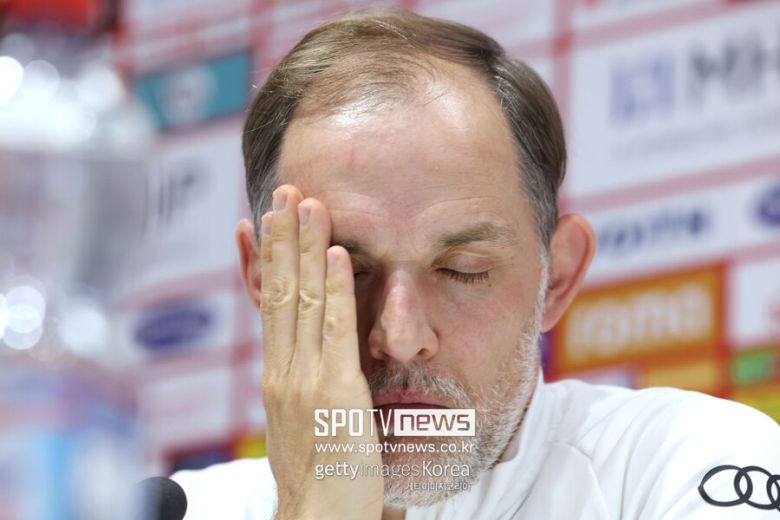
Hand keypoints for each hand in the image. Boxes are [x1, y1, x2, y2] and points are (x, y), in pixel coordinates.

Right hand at [259, 185, 383, 519]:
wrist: (318, 519)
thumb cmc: (317, 475)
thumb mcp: (299, 421)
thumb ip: (302, 382)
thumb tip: (304, 355)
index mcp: (276, 376)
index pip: (268, 304)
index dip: (267, 260)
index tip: (265, 221)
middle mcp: (283, 370)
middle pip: (280, 291)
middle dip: (283, 239)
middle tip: (285, 192)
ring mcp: (306, 378)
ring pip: (304, 299)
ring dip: (307, 248)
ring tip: (308, 203)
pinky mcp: (337, 391)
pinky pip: (336, 329)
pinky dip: (337, 287)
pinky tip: (339, 253)